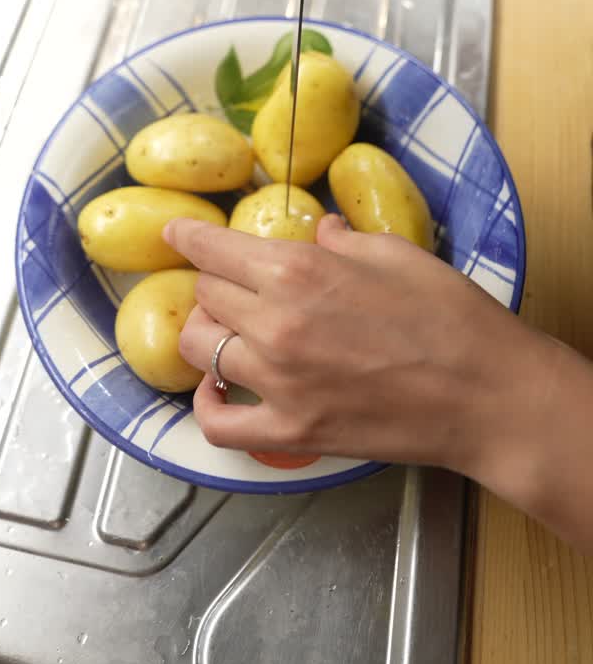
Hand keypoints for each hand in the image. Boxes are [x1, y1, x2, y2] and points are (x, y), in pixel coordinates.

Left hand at [168, 214, 544, 475]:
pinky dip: (208, 407)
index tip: (175, 232)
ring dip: (208, 336)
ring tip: (229, 333)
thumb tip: (320, 230)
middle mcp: (276, 323)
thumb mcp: (396, 253)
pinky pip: (219, 425)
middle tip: (231, 286)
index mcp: (299, 270)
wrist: (487, 393)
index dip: (188, 237)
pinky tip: (219, 393)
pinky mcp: (292, 433)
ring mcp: (280, 383)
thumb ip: (344, 240)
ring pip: (202, 350)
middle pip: (205, 295)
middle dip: (213, 284)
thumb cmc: (450, 314)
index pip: (214, 249)